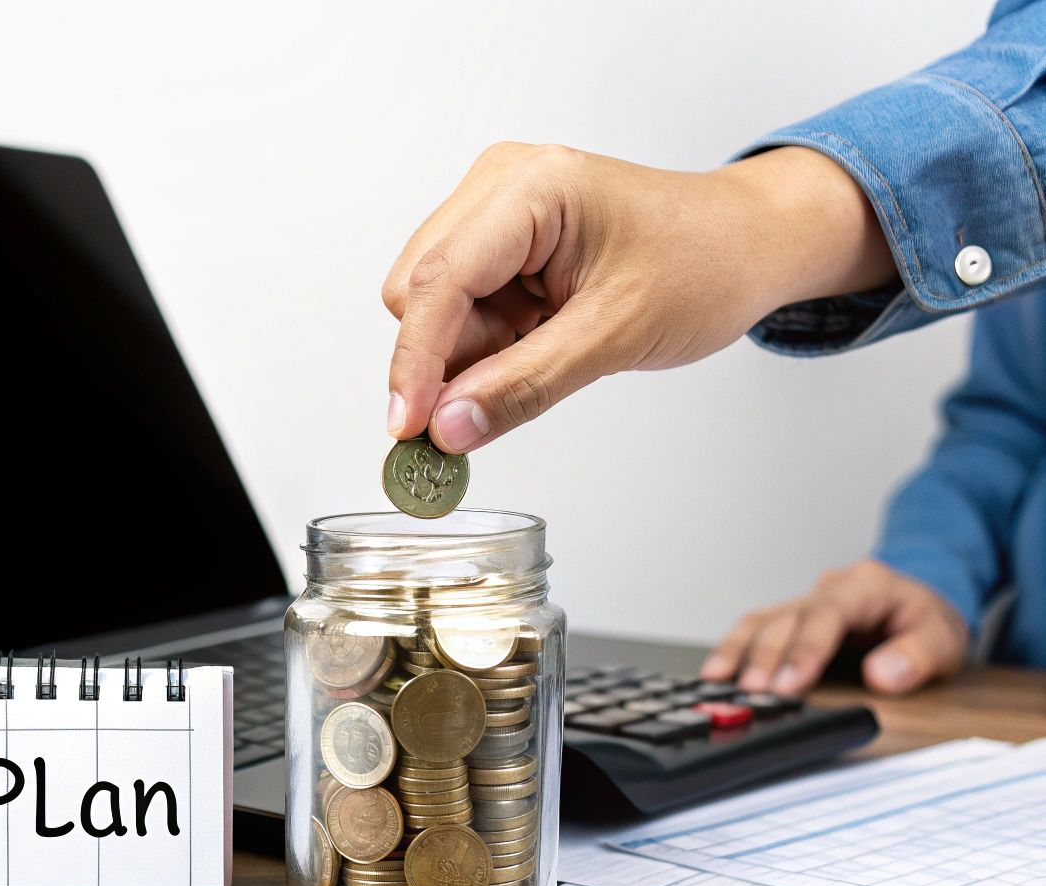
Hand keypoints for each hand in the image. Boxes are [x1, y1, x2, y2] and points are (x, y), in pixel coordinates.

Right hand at [382, 143, 895, 451]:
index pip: (438, 282)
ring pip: (432, 304)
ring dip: (473, 349)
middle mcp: (499, 184)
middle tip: (511, 385)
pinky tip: (538, 335)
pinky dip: (487, 339)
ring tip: (548, 344)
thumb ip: (524, 385)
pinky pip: (458, 303)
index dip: (416, 362)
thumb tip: (448, 428)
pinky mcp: (499, 235)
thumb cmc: (706, 264)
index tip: (409, 428)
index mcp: (529, 188)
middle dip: (453, 355)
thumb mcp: (616, 336)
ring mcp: (494, 206)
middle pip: (420, 291)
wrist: (749, 243)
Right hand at [700, 559, 968, 695]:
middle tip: (752, 690)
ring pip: (761, 619)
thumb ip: (917, 655)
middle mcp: (826, 589)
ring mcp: (803, 602)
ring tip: (718, 680)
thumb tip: (882, 674)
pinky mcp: (788, 618)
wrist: (920, 601)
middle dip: (766, 656)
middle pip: (786, 618)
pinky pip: (754, 627)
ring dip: (739, 651)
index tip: (791, 683)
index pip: (827, 613)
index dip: (806, 648)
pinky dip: (732, 649)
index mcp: (865, 586)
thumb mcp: (945, 638)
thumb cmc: (928, 621)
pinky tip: (716, 671)